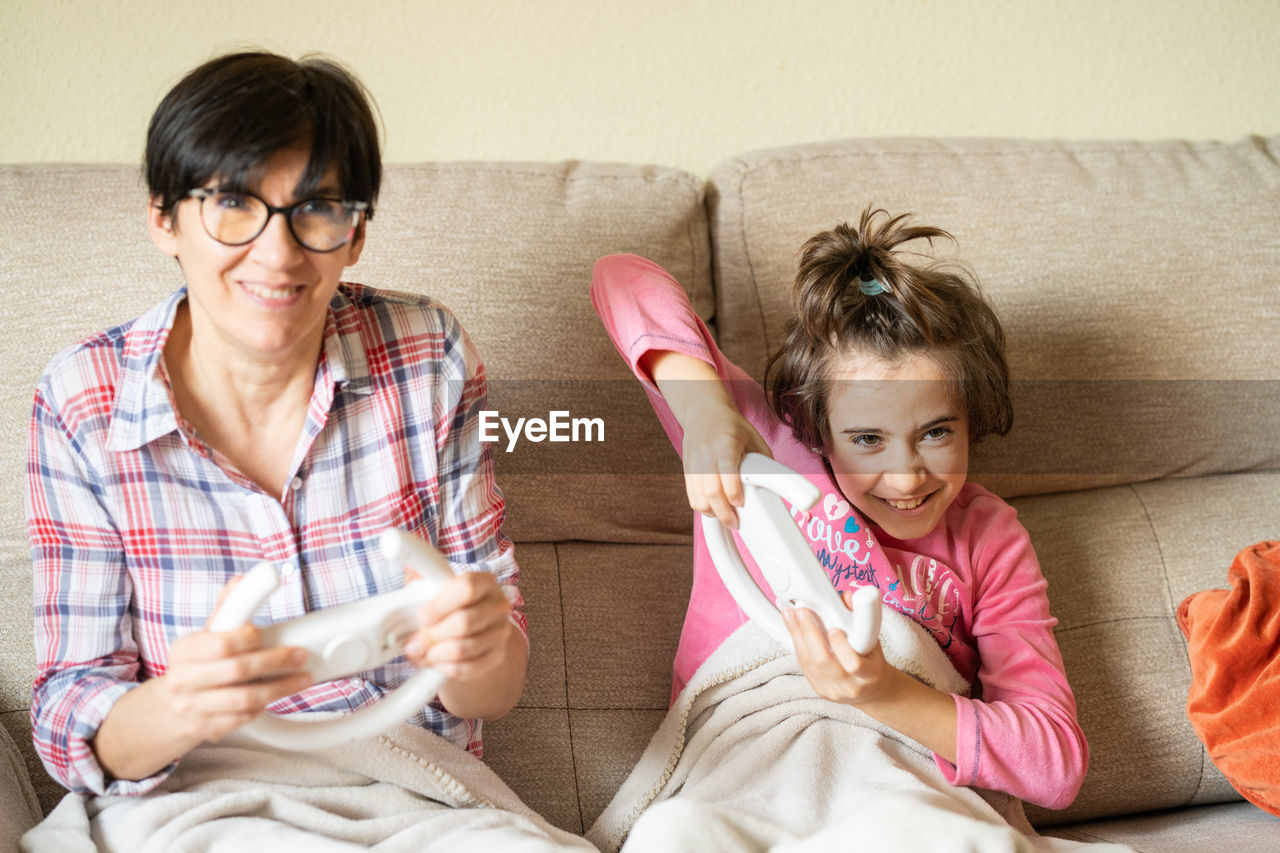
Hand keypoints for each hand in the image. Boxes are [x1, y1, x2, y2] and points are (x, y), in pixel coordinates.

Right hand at [160, 576, 312, 743]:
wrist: (171, 707)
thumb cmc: (198, 664)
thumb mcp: (207, 634)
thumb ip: (227, 608)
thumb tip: (241, 579)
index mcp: (184, 650)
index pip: (222, 642)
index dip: (249, 637)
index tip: (265, 634)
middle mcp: (183, 680)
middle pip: (238, 670)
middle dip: (277, 662)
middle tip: (301, 657)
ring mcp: (192, 707)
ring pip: (245, 699)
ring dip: (280, 688)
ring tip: (301, 679)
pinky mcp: (205, 729)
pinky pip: (242, 718)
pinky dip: (262, 707)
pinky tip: (273, 697)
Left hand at [402, 568, 515, 682]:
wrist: (471, 632)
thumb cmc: (448, 607)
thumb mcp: (435, 589)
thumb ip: (421, 580)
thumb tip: (400, 556)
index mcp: (484, 581)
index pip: (466, 588)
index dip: (440, 605)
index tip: (421, 617)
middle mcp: (498, 605)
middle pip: (464, 622)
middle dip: (432, 635)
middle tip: (413, 642)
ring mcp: (501, 631)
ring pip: (464, 648)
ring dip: (435, 654)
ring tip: (422, 653)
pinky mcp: (497, 655)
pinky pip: (469, 667)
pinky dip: (447, 668)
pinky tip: (436, 662)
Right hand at [679, 398, 771, 527]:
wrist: (702, 411)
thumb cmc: (731, 425)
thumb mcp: (754, 438)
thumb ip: (764, 461)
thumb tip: (775, 486)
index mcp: (725, 444)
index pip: (726, 473)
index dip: (733, 493)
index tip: (741, 504)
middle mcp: (707, 454)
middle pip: (710, 491)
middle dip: (723, 513)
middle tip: (735, 523)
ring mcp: (693, 463)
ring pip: (697, 497)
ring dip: (712, 513)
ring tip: (725, 518)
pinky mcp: (686, 470)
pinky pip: (691, 496)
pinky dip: (702, 508)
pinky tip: (714, 511)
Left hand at [784, 589, 892, 705]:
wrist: (871, 689)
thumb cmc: (871, 660)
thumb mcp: (874, 640)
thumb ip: (863, 618)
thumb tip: (846, 597)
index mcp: (869, 674)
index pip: (855, 664)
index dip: (842, 646)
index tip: (834, 628)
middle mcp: (850, 685)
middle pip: (824, 661)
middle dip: (809, 633)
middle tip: (802, 611)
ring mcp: (833, 690)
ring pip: (809, 663)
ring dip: (797, 635)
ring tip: (791, 615)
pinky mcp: (819, 690)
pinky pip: (804, 666)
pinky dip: (798, 645)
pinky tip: (793, 629)